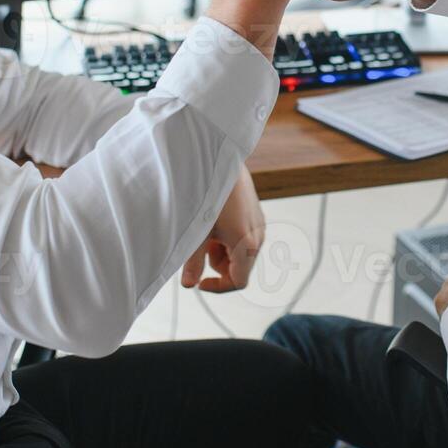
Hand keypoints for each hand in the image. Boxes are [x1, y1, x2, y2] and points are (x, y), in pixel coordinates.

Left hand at [181, 168, 265, 292]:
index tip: (200, 282)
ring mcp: (258, 224)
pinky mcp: (255, 214)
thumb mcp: (197, 232)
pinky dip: (228, 238)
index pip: (238, 282)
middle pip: (240, 268)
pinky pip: (244, 236)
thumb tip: (189, 285)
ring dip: (222, 251)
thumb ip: (193, 262)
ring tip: (205, 232)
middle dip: (218, 265)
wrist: (221, 160)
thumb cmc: (209, 195)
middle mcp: (258, 237)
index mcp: (246, 245)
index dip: (218, 287)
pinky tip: (214, 221)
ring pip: (241, 252)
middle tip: (198, 249)